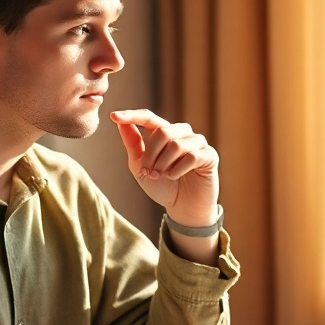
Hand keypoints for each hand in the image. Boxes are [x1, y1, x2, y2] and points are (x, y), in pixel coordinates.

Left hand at [111, 109, 218, 225]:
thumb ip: (133, 144)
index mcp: (165, 133)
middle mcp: (182, 134)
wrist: (183, 208)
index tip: (114, 116)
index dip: (132, 116)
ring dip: (163, 163)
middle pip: (162, 131)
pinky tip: (174, 177)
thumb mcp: (141, 166)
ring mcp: (197, 143)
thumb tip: (120, 122)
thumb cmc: (163, 186)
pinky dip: (178, 169)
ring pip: (176, 143)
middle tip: (148, 172)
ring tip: (161, 176)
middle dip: (151, 154)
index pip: (149, 118)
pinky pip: (192, 156)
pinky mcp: (209, 155)